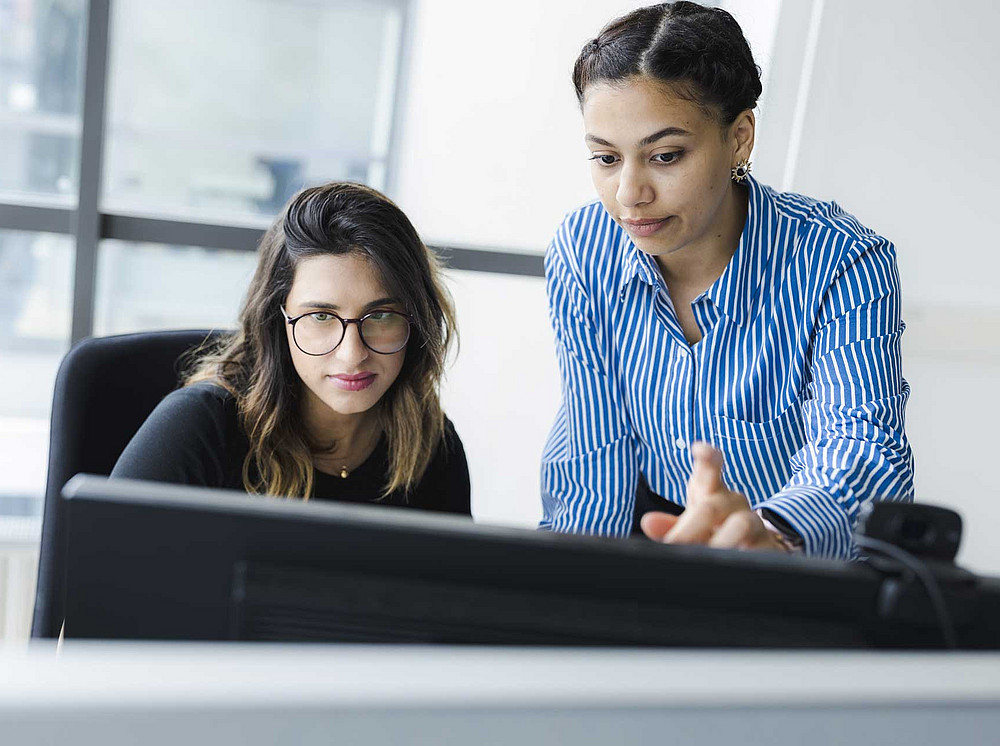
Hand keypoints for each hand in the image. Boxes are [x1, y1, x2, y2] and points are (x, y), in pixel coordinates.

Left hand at [639, 442, 787, 551]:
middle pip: (714, 505)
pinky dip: (749, 555)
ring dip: (722, 540)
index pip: (709, 469)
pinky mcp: (771, 545)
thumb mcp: (689, 527)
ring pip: (743, 523)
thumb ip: (669, 526)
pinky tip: (739, 564)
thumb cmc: (711, 531)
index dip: (706, 458)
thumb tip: (648, 522)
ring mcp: (754, 522)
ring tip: (709, 554)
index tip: (700, 450)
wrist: (749, 549)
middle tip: (675, 543)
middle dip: (692, 526)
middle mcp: (733, 502)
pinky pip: (763, 548)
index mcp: (710, 492)